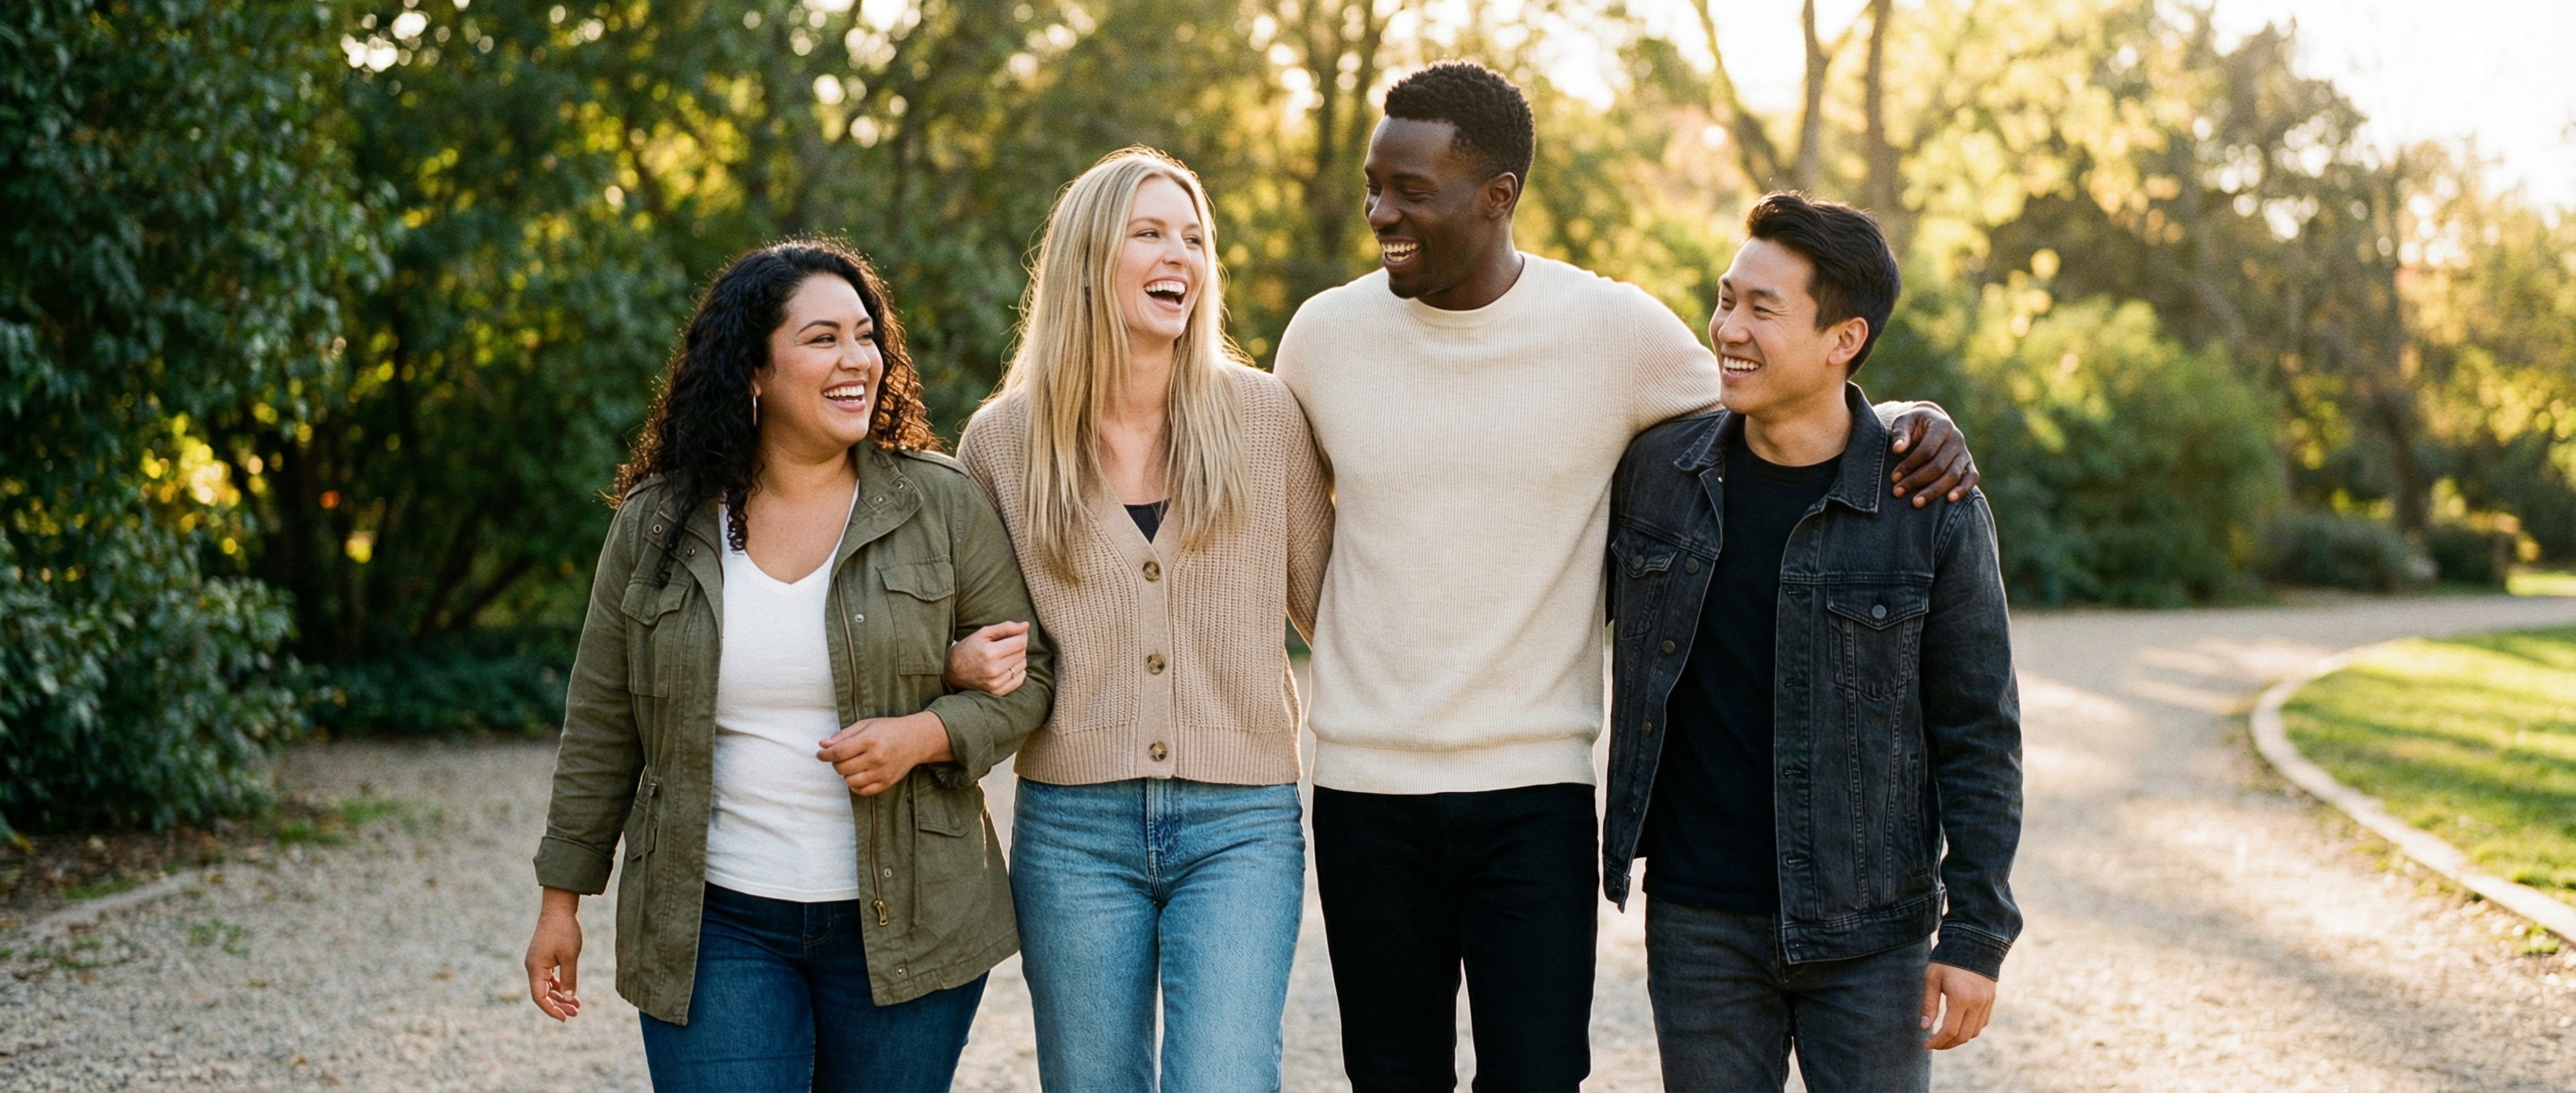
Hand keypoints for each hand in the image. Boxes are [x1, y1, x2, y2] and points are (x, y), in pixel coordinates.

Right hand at [524, 888, 583, 1021]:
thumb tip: (569, 999)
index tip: (565, 1018)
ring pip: (547, 987)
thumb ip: (569, 978)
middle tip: (576, 1013)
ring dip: (560, 997)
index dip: (551, 1009)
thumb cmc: (564, 930)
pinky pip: (549, 978)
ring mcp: (537, 963)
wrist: (559, 908)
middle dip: (559, 1005)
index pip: (539, 997)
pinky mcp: (543, 958)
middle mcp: (533, 967)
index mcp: (535, 968)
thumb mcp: (570, 956)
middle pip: (543, 994)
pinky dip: (560, 986)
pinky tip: (571, 993)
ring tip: (577, 1006)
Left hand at [817, 712, 953, 795]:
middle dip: (835, 763)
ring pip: (850, 781)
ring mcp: (882, 772)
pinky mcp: (887, 783)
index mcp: (870, 740)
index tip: (820, 754)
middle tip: (840, 757)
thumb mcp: (866, 725)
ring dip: (845, 774)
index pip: (838, 752)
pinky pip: (863, 791)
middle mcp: (876, 757)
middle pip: (842, 767)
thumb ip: (843, 735)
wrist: (916, 739)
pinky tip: (857, 776)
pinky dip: (855, 785)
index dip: (825, 755)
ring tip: (851, 765)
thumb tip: (823, 745)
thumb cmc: (889, 729)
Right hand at [943, 621, 1029, 695]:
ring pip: (1022, 666)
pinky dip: (1016, 672)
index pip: (1020, 642)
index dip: (1020, 636)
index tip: (1012, 636)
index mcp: (989, 652)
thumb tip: (1026, 625)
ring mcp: (996, 683)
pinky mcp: (997, 692)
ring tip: (1003, 657)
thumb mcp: (983, 633)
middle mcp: (993, 670)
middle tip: (1004, 646)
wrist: (951, 672)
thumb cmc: (968, 649)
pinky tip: (1005, 668)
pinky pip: (1019, 679)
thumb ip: (1006, 627)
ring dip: (1017, 660)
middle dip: (1017, 647)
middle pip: (1022, 654)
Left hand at [1886, 403, 1979, 507]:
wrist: (1931, 421)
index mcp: (1942, 425)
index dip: (1909, 465)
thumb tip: (1898, 448)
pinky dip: (1963, 489)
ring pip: (1953, 475)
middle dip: (1917, 481)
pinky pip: (1971, 478)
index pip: (1926, 450)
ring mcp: (1964, 452)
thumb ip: (1901, 433)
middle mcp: (1957, 438)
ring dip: (1935, 491)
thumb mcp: (1904, 421)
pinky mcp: (1969, 464)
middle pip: (1939, 466)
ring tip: (1917, 503)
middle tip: (1898, 492)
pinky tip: (1950, 500)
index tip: (1893, 478)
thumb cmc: (1913, 423)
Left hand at [1921, 961, 1995, 1048]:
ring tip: (1944, 1037)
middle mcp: (1977, 1003)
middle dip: (1947, 1044)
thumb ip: (1929, 1004)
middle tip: (1933, 1044)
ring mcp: (1987, 1002)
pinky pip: (1982, 1023)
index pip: (1950, 1031)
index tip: (1925, 1045)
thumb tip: (1924, 1027)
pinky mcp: (1991, 1000)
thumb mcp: (1932, 978)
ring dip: (1959, 1038)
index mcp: (1961, 998)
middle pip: (1963, 1036)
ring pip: (1974, 1032)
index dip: (1937, 1042)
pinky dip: (1970, 1029)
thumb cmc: (1948, 958)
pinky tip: (1958, 1026)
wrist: (1974, 942)